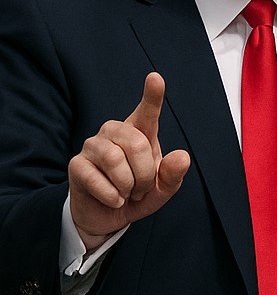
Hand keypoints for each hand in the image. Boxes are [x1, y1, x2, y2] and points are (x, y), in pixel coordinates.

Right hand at [68, 72, 190, 250]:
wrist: (107, 217)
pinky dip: (112, 196)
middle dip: (145, 174)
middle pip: (137, 143)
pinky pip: (97, 179)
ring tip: (127, 193)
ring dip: (128, 185)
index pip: (148, 110)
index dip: (152, 94)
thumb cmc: (137, 195)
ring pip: (115, 160)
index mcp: (140, 132)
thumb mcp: (162, 189)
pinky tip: (114, 200)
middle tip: (141, 189)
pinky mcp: (76, 164)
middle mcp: (115, 132)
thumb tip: (182, 157)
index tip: (155, 77)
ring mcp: (93, 146)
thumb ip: (173, 174)